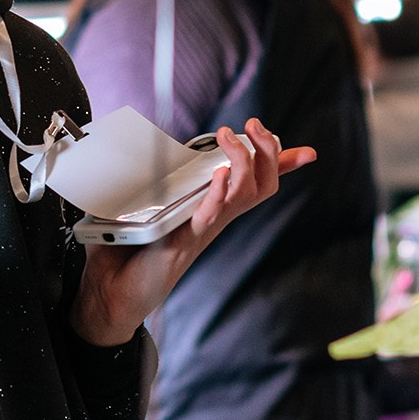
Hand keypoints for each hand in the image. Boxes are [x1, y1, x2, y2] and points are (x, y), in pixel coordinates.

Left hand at [70, 117, 316, 347]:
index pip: (256, 183)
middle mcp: (214, 219)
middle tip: (255, 126)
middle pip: (261, 186)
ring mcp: (202, 231)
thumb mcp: (149, 205)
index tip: (306, 153)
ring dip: (241, 161)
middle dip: (267, 152)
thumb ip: (160, 181)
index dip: (281, 167)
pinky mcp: (182, 243)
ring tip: (229, 137)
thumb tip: (154, 151)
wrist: (111, 293)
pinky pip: (208, 216)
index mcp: (211, 207)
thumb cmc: (129, 249)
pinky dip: (217, 194)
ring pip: (243, 196)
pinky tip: (219, 175)